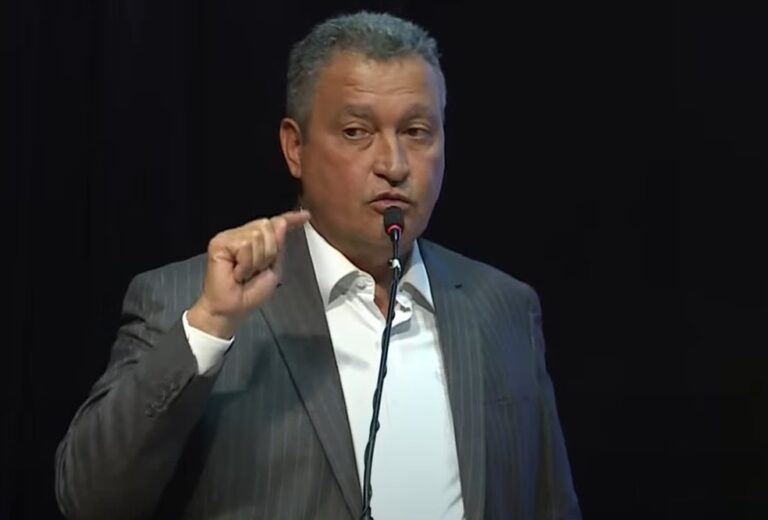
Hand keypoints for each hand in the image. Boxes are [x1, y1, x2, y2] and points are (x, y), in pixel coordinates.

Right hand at [187, 209, 310, 337]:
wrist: (233, 308)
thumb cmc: (250, 293)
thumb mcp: (274, 268)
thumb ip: (278, 245)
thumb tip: (281, 223)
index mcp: (256, 240)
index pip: (275, 224)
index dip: (291, 219)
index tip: (306, 216)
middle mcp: (242, 234)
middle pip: (267, 226)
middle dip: (269, 252)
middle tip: (256, 270)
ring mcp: (229, 237)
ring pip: (257, 236)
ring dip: (256, 261)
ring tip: (246, 273)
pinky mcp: (219, 243)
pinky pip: (244, 245)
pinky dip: (245, 264)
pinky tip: (237, 273)